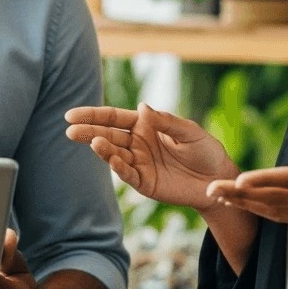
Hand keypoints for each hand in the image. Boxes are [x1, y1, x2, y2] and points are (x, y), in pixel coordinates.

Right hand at [65, 103, 238, 213]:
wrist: (217, 179)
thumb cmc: (205, 150)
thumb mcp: (189, 131)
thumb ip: (166, 121)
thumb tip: (142, 106)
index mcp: (145, 125)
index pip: (114, 117)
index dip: (93, 115)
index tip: (71, 115)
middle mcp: (137, 143)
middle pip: (108, 134)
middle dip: (89, 131)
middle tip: (70, 130)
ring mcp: (139, 163)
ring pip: (115, 154)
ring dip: (103, 149)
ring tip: (93, 142)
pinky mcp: (144, 182)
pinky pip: (128, 174)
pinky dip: (120, 168)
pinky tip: (113, 160)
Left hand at [207, 114, 287, 235]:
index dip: (263, 181)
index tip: (239, 180)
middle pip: (271, 198)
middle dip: (239, 195)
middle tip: (210, 190)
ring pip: (273, 210)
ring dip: (244, 204)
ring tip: (219, 198)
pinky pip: (283, 216)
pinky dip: (261, 212)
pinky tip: (247, 207)